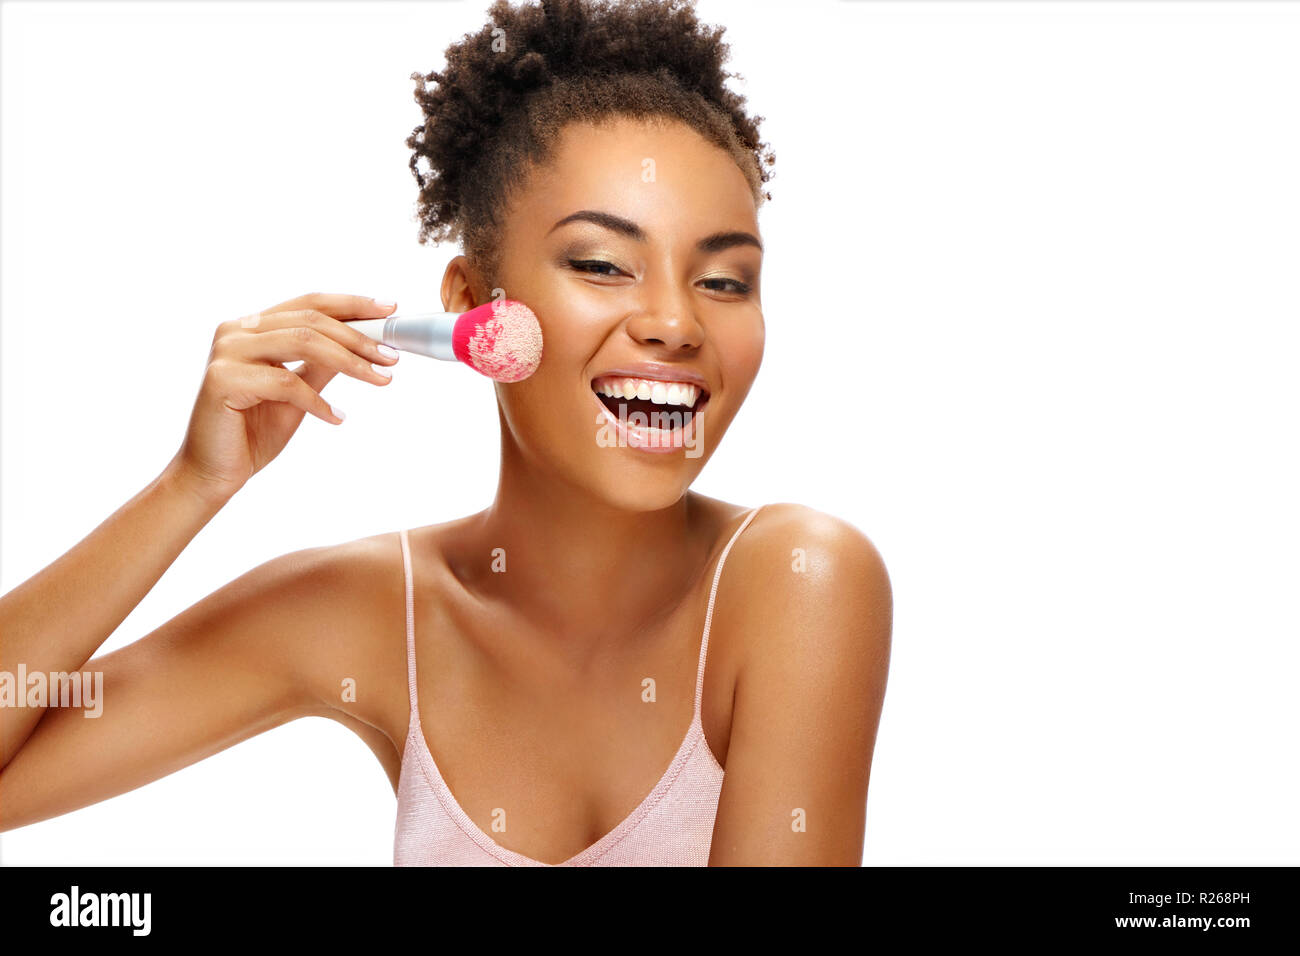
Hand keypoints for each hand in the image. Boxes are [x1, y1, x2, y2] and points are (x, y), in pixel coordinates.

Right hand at [167, 292, 399, 502]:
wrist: (213, 472)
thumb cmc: (252, 432)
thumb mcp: (299, 393)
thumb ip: (322, 365)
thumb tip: (364, 344)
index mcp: (252, 327)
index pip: (309, 304)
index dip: (351, 304)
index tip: (389, 310)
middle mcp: (236, 330)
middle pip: (311, 321)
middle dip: (359, 337)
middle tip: (392, 356)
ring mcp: (227, 352)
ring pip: (303, 342)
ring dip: (350, 361)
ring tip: (380, 379)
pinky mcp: (223, 379)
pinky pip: (286, 383)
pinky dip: (318, 402)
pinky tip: (337, 418)